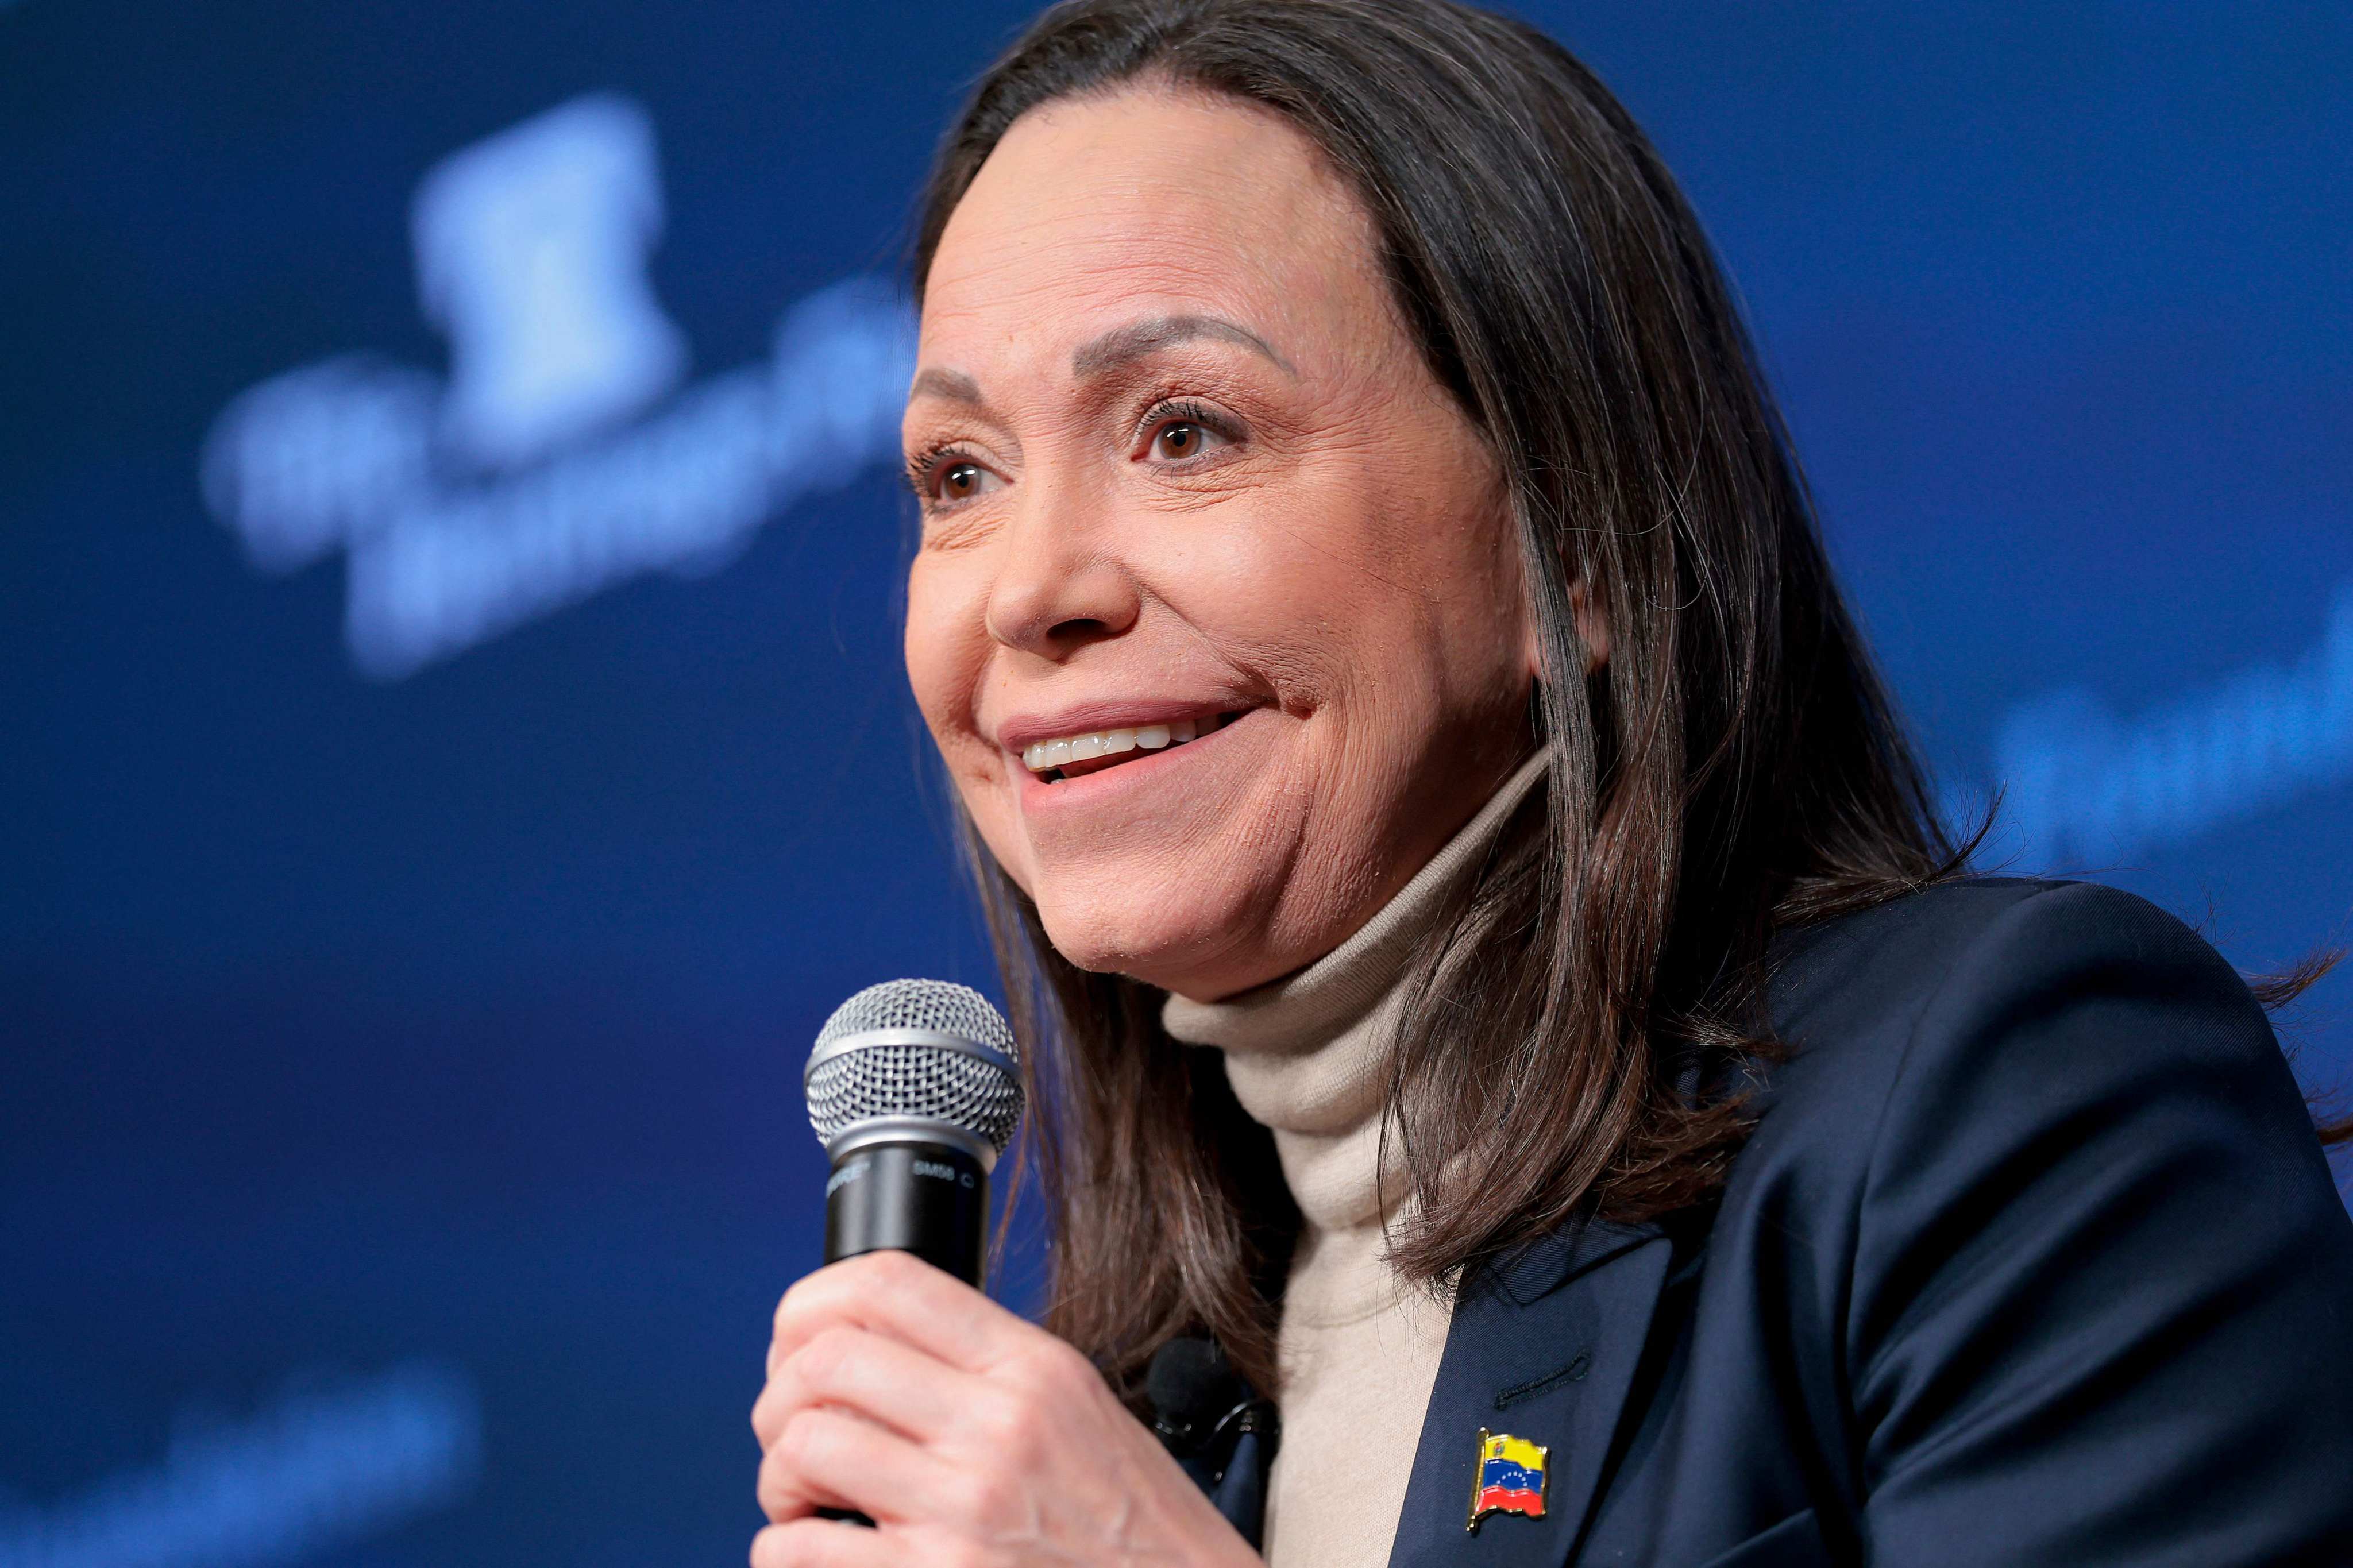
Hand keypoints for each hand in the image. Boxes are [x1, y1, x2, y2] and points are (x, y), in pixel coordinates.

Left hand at [750, 1249, 1261, 1566]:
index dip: (812, 1300)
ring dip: (779, 1473)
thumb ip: (993, 1372)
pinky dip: (782, 1548)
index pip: (891, 1283)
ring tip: (804, 1498)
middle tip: (792, 1431)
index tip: (795, 1337)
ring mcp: (963, 1508)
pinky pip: (800, 1548)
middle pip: (827, 1358)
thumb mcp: (1081, 1412)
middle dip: (780, 1395)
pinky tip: (816, 1549)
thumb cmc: (1132, 1530)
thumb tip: (879, 1348)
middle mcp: (997, 1427)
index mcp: (1032, 1370)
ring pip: (804, 1443)